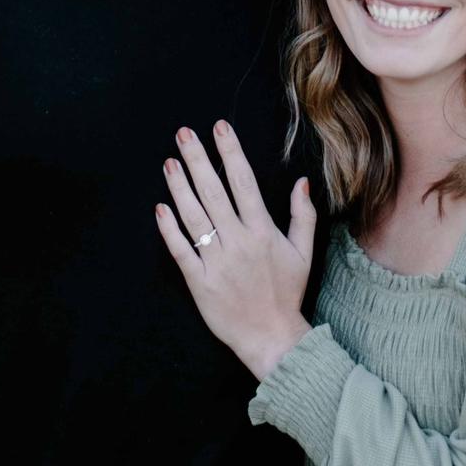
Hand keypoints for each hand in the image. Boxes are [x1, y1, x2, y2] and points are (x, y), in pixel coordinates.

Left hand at [157, 121, 314, 380]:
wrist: (273, 337)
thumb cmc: (287, 293)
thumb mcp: (304, 252)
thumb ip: (303, 214)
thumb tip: (302, 180)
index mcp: (262, 231)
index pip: (243, 181)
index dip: (230, 151)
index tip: (219, 127)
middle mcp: (238, 242)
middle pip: (213, 192)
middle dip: (197, 159)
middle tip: (183, 134)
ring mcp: (217, 262)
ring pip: (194, 217)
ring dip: (180, 188)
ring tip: (170, 163)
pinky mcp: (200, 283)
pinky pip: (181, 251)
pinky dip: (170, 230)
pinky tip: (161, 209)